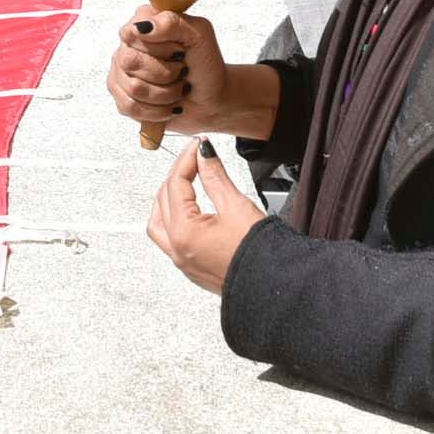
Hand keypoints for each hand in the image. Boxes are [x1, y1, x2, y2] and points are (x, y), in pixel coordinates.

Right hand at [109, 4, 228, 133]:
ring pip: (133, 88)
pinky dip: (158, 111)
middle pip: (130, 62)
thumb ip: (172, 22)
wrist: (212, 97)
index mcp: (143, 21)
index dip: (161, 48)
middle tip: (182, 71)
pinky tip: (169, 105)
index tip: (181, 52)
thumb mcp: (200, 35)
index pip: (133, 34)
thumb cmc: (205, 63)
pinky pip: (130, 107)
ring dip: (166, 94)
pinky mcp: (122, 98)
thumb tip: (143, 28)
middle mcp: (127, 45)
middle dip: (166, 73)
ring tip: (178, 88)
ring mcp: (121, 72)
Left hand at [143, 141, 261, 294]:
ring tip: (183, 182)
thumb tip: (204, 155)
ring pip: (159, 223)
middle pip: (163, 201)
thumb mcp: (236, 206)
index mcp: (184, 233)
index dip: (187, 159)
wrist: (275, 287)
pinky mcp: (191, 268)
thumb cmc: (259, 255)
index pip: (176, 184)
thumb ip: (215, 177)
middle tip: (195, 159)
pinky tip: (186, 211)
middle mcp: (177, 250)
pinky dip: (172, 219)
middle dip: (177, 176)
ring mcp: (183, 261)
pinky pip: (169, 240)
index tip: (199, 146)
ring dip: (167, 199)